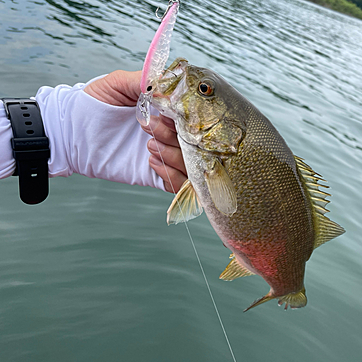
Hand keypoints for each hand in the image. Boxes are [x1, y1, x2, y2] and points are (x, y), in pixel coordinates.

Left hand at [84, 70, 186, 192]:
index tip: (169, 114)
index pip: (195, 119)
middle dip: (177, 137)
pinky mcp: (155, 176)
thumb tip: (170, 83)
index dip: (188, 118)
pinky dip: (171, 175)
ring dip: (175, 156)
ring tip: (148, 146)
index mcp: (167, 112)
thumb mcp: (118, 83)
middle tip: (150, 128)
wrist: (69, 131)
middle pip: (197, 143)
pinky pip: (178, 185)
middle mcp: (171, 134)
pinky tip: (151, 161)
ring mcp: (165, 156)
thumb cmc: (92, 103)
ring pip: (191, 165)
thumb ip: (144, 81)